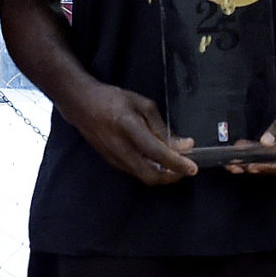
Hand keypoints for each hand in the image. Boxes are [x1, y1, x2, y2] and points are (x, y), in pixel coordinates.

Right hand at [68, 82, 196, 185]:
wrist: (82, 105)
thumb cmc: (114, 100)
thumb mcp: (143, 105)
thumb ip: (162, 127)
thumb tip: (183, 145)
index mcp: (128, 127)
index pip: (156, 152)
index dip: (177, 163)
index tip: (193, 168)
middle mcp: (120, 147)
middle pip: (150, 174)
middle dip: (171, 176)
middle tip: (185, 169)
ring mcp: (114, 158)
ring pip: (144, 176)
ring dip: (162, 174)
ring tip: (175, 164)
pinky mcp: (112, 162)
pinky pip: (136, 172)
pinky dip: (151, 170)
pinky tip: (159, 162)